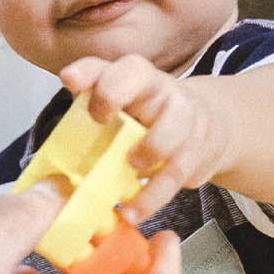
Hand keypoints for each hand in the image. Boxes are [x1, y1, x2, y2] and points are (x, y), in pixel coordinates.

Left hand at [59, 55, 231, 219]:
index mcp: (138, 77)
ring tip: (131, 169)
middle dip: (114, 94)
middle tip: (98, 120)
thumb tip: (61, 115)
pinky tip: (133, 211)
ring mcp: (186, 120)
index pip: (116, 63)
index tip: (70, 82)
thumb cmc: (152, 116)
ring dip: (151, 149)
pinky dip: (152, 197)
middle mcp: (163, 91)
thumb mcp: (121, 103)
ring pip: (174, 127)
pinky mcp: (198, 153)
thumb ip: (90, 100)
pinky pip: (177, 175)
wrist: (211, 126)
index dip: (92, 71)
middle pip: (142, 78)